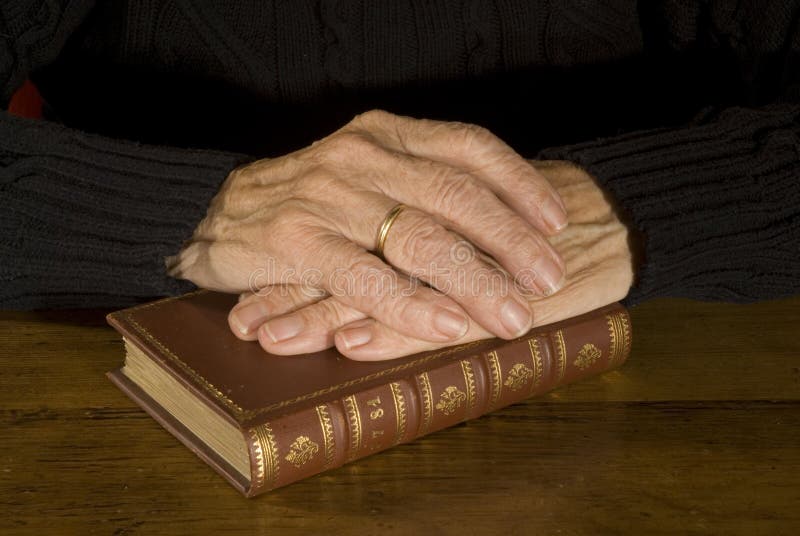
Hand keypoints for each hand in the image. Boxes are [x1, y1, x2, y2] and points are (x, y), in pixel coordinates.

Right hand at [230, 160, 634, 359]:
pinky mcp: (294, 241)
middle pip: (455, 194)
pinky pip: (363, 278)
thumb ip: (414, 187)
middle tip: (552, 276)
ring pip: (417, 237)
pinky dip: (409, 304)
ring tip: (514, 315)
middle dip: (511, 240)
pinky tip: (446, 324)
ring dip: (475, 280)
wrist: (210, 211)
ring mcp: (326, 197)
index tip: (555, 222)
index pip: (468, 146)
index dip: (519, 184)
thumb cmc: (303, 200)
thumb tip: (495, 224)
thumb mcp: (362, 175)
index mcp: (383, 135)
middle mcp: (360, 156)